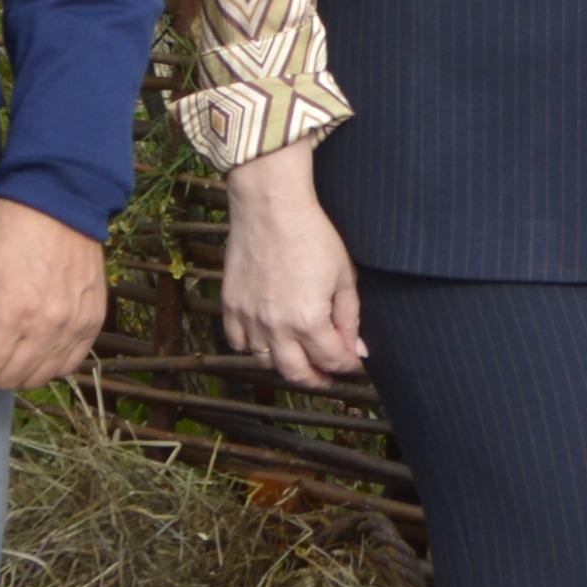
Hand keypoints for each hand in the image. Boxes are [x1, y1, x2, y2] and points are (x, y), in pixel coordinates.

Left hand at [0, 197, 110, 388]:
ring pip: (36, 378)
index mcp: (10, 312)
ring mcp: (74, 326)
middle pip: (5, 379)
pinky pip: (67, 365)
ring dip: (18, 364)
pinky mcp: (93, 322)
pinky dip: (49, 360)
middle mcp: (47, 326)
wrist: (60, 201)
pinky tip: (38, 336)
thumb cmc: (5, 230)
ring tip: (13, 332)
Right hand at [219, 144, 366, 385]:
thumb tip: (356, 348)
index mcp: (309, 320)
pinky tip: (267, 338)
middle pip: (297, 373)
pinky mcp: (230, 305)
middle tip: (328, 375)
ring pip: (266, 362)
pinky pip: (237, 342)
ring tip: (299, 356)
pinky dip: (252, 347)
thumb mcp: (343, 276)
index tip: (353, 361)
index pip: (332, 360)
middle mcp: (276, 326)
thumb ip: (350, 317)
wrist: (270, 207)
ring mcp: (249, 318)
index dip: (347, 365)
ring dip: (285, 364)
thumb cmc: (312, 234)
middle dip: (317, 378)